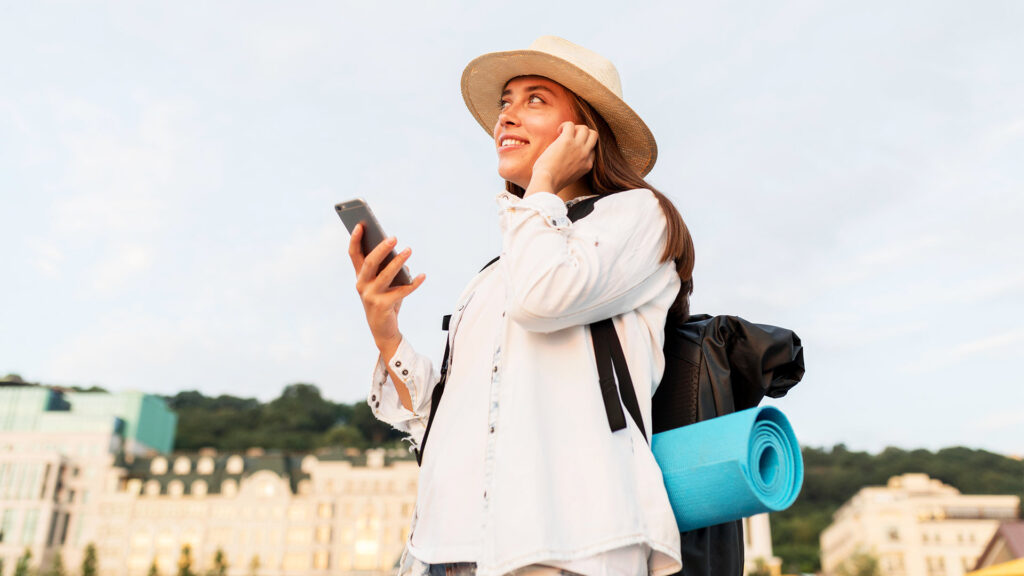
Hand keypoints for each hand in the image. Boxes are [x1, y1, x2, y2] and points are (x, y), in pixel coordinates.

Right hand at [348, 223, 425, 357]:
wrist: (382, 330)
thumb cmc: (385, 301)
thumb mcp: (385, 283)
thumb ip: (390, 269)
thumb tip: (401, 257)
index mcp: (360, 276)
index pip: (354, 254)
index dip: (355, 239)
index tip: (361, 224)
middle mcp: (362, 284)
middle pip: (370, 262)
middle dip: (381, 248)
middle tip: (394, 237)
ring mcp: (370, 296)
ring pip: (385, 275)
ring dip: (398, 261)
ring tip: (409, 250)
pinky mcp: (382, 306)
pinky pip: (401, 292)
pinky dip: (413, 283)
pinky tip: (423, 276)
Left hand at [526, 122, 597, 195]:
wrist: (546, 182)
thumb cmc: (552, 182)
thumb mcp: (570, 177)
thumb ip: (574, 168)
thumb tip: (567, 159)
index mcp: (587, 165)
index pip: (592, 150)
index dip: (583, 146)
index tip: (571, 149)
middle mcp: (585, 155)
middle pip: (593, 136)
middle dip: (583, 133)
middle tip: (571, 137)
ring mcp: (578, 147)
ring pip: (585, 128)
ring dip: (575, 128)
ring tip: (563, 134)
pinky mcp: (567, 140)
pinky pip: (570, 124)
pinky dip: (565, 125)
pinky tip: (558, 131)